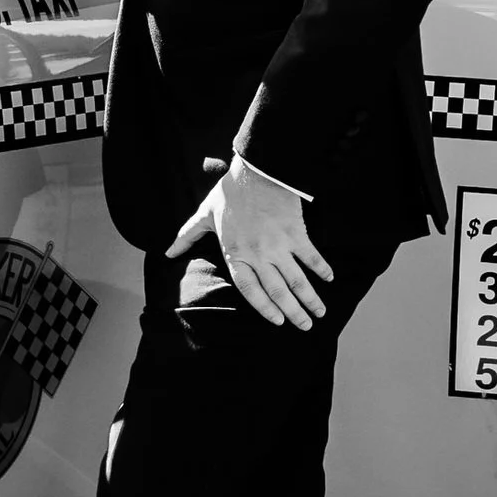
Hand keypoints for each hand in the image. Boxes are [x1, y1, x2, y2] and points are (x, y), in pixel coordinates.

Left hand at [166, 158, 332, 329]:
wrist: (257, 169)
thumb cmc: (230, 192)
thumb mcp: (205, 214)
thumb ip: (187, 237)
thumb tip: (167, 252)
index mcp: (235, 254)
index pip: (249, 291)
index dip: (264, 308)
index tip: (278, 321)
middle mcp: (257, 254)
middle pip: (277, 291)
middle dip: (293, 312)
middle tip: (305, 327)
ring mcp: (278, 245)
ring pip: (296, 280)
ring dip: (310, 298)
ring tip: (320, 314)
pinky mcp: (296, 233)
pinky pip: (311, 256)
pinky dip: (321, 269)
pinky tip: (328, 279)